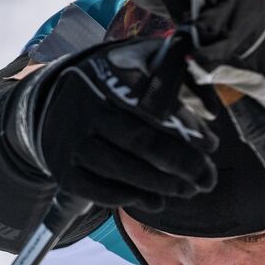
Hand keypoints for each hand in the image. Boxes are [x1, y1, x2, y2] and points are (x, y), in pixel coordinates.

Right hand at [10, 38, 218, 210]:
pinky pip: (99, 191)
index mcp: (105, 78)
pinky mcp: (63, 172)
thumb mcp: (132, 63)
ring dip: (161, 185)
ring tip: (189, 190)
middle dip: (180, 163)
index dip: (184, 127)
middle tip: (207, 177)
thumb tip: (209, 90)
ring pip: (121, 170)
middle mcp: (83, 110)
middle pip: (139, 142)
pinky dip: (131, 198)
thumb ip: (166, 71)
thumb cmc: (109, 85)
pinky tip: (157, 202)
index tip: (211, 145)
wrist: (53, 103)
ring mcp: (70, 143)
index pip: (150, 107)